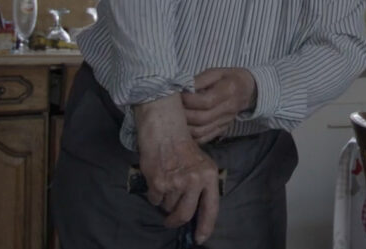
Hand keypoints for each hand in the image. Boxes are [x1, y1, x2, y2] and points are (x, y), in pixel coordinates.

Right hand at [133, 95, 220, 242]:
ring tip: (165, 182)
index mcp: (209, 176)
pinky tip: (156, 178)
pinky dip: (154, 194)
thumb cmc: (183, 146)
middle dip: (176, 220)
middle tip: (170, 221)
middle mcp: (195, 180)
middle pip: (185, 214)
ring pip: (168, 206)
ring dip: (164, 200)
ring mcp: (177, 182)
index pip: (211, 208)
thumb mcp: (201, 164)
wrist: (165, 128)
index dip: (205, 226)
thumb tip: (196, 212)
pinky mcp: (159, 182)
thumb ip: (201, 186)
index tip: (200, 238)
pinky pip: (155, 199)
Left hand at [181, 68, 257, 143]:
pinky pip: (205, 138)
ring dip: (185, 127)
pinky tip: (184, 129)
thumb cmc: (228, 78)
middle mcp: (229, 109)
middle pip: (202, 118)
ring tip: (175, 119)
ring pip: (202, 131)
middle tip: (173, 108)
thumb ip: (199, 80)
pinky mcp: (222, 129)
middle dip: (183, 114)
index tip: (178, 95)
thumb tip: (182, 88)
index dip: (189, 100)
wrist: (247, 89)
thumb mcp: (216, 72)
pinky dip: (192, 136)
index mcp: (228, 91)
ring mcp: (226, 122)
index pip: (206, 101)